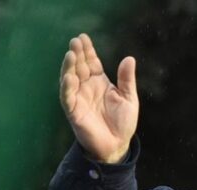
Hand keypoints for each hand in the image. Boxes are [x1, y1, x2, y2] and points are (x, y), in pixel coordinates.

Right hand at [60, 33, 138, 162]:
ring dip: (69, 66)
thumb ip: (127, 79)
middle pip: (79, 67)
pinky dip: (67, 86)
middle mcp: (87, 88)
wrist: (118, 145)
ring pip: (70, 79)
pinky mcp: (74, 111)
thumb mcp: (129, 98)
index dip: (88, 50)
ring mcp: (79, 98)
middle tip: (76, 41)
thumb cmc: (123, 123)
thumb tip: (129, 58)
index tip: (84, 37)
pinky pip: (68, 97)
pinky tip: (69, 76)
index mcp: (100, 83)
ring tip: (71, 54)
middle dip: (77, 54)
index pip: (91, 63)